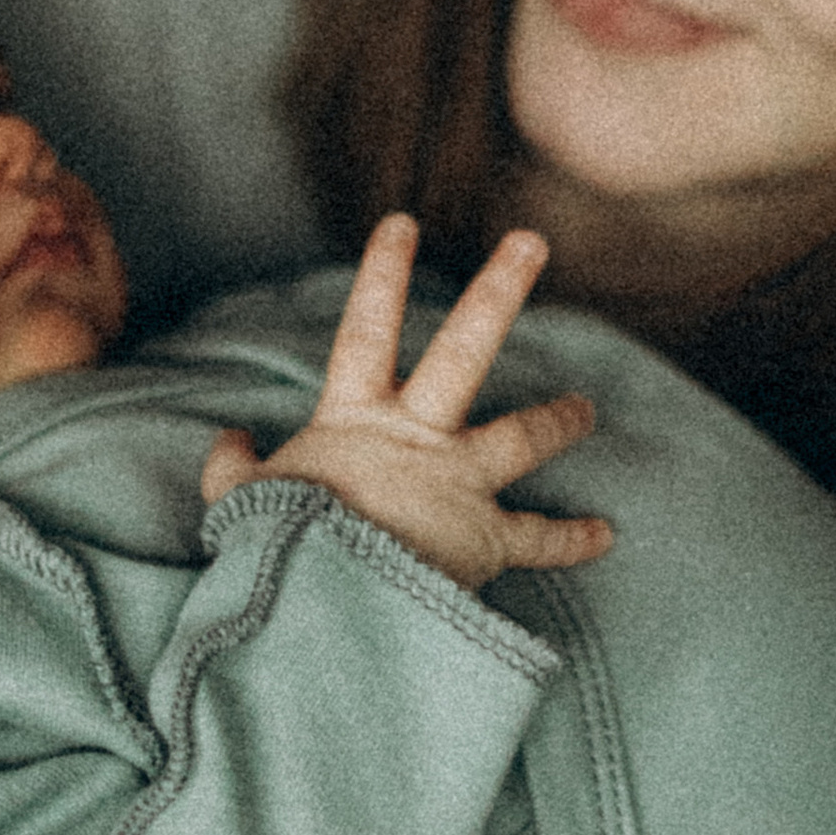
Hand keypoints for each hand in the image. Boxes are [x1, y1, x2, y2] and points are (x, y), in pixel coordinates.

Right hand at [200, 214, 612, 592]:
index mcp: (355, 420)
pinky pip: (538, 539)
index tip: (403, 223)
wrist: (325, 611)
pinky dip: (572, 539)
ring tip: (587, 409)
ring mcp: (458, 485)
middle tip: (532, 242)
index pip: (367, 329)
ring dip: (558, 420)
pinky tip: (604, 534)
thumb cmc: (279, 553)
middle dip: (499, 292)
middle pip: (464, 349)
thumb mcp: (243, 502)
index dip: (382, 274)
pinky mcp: (485, 541)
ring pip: (521, 436)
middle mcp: (417, 438)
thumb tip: (231, 439)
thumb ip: (235, 467)